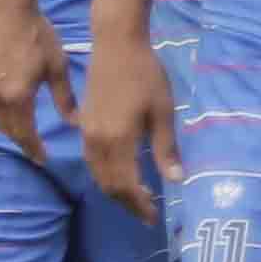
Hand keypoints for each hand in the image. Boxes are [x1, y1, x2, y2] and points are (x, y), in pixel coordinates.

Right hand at [0, 0, 71, 153]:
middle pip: (8, 131)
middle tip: (34, 150)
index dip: (35, 149)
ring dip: (9, 129)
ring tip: (22, 133)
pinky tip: (7, 109)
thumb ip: (64, 98)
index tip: (44, 160)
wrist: (6, 8)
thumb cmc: (36, 35)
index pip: (26, 135)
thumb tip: (74, 122)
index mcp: (17, 99)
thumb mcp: (57, 66)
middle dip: (22, 142)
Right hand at [75, 23, 176, 218]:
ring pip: (97, 175)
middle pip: (108, 185)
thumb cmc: (146, 75)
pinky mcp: (84, 124)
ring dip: (115, 190)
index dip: (139, 205)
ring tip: (137, 195)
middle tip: (147, 211)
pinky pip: (92, 161)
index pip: (126, 186)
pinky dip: (106, 174)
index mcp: (118, 141)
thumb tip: (176, 180)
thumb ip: (166, 149)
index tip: (154, 217)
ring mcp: (87, 133)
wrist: (116, 44)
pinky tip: (122, 171)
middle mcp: (97, 142)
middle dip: (127, 202)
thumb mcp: (163, 112)